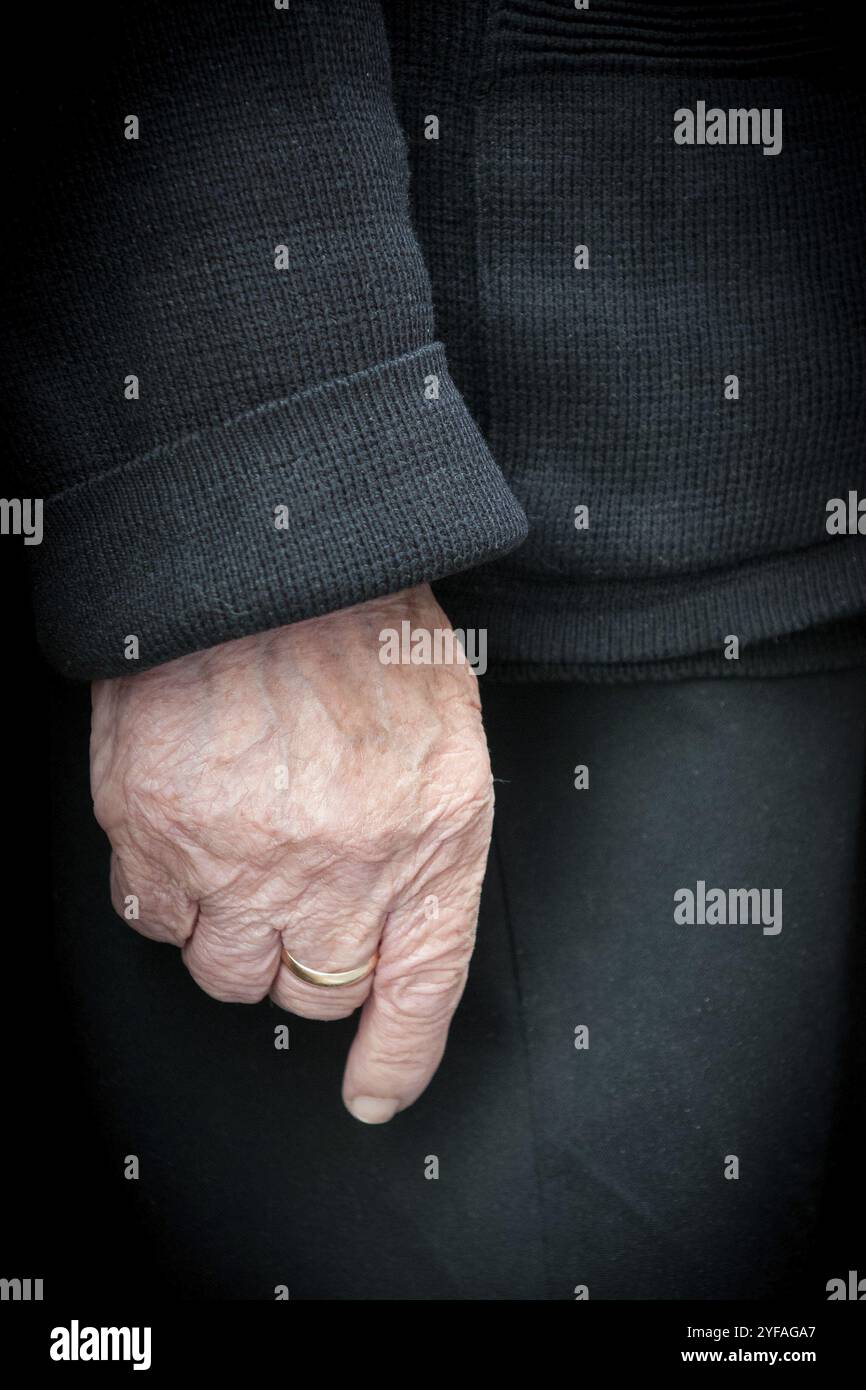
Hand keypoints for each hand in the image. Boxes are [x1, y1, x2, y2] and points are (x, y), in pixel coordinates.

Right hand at [90, 584, 493, 1122]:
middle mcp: (340, 865)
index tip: (375, 1090)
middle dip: (312, 953)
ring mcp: (242, 856)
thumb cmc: (362, 623)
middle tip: (302, 889)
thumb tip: (397, 918)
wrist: (268, 552)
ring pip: (229, 971)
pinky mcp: (156, 832)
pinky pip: (156, 921)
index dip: (397, 1057)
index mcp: (431, 835)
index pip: (421, 990)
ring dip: (237, 931)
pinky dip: (171, 895)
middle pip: (317, 989)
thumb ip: (428, 830)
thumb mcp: (443, 726)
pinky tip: (189, 837)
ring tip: (240, 853)